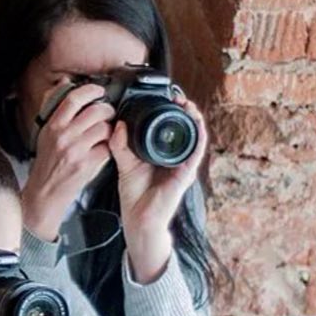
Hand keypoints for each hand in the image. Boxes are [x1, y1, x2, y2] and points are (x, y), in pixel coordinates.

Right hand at [21, 83, 114, 241]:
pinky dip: (110, 146)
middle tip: (108, 113)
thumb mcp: (44, 133)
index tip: (99, 90)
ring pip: (105, 128)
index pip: (73, 99)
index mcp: (53, 126)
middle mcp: (64, 137)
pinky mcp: (88, 164)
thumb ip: (55, 108)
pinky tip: (105, 147)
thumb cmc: (46, 163)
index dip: (90, 90)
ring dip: (111, 128)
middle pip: (96, 111)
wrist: (44, 192)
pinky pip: (108, 147)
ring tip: (107, 132)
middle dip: (108, 110)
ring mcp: (77, 151)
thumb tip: (64, 84)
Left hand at [111, 93, 206, 282]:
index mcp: (160, 153)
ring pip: (194, 137)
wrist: (139, 218)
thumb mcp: (124, 164)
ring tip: (188, 105)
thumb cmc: (135, 195)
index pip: (170, 128)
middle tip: (178, 97)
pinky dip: (198, 137)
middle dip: (185, 111)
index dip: (171, 111)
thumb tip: (118, 124)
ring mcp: (182, 165)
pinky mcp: (186, 173)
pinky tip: (195, 125)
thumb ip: (120, 145)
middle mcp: (175, 157)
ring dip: (194, 119)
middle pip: (185, 129)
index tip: (166, 97)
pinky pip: (196, 152)